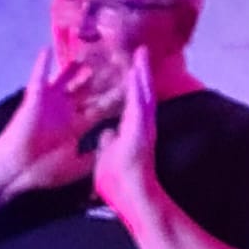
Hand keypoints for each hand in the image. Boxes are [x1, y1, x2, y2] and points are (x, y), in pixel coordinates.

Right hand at [0, 47, 104, 192]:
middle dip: (101, 79)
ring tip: (89, 52)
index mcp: (77, 126)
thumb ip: (95, 154)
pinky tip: (47, 50)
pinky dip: (41, 65)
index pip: (101, 109)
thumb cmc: (45, 170)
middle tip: (116, 63)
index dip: (115, 99)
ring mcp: (50, 104)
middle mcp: (65, 111)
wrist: (20, 172)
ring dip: (76, 68)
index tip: (130, 89)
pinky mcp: (35, 100)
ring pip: (66, 80)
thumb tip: (111, 147)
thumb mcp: (79, 165)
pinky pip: (38, 78)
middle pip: (87, 91)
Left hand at [93, 47, 158, 224]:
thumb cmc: (120, 182)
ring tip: (142, 55)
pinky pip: (139, 105)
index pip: (130, 101)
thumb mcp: (107, 156)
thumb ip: (108, 143)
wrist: (131, 197)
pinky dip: (139, 89)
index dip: (131, 84)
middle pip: (140, 93)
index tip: (131, 67)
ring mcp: (143, 128)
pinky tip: (139, 73)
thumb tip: (105, 133)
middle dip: (140, 72)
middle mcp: (139, 126)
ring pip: (143, 95)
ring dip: (143, 75)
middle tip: (142, 52)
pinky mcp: (142, 132)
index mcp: (130, 130)